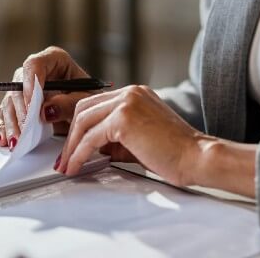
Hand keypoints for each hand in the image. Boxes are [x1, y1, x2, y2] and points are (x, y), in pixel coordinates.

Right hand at [0, 46, 94, 147]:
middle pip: (18, 85)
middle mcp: (36, 71)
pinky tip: (7, 140)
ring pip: (9, 102)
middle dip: (21, 110)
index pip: (34, 64)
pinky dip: (6, 129)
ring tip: (17, 141)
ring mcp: (25, 88)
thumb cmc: (89, 101)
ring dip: (12, 123)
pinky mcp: (18, 105)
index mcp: (54, 60)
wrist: (87, 114)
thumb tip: (45, 110)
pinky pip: (5, 115)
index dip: (30, 84)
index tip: (33, 106)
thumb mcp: (86, 101)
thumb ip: (68, 103)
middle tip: (26, 129)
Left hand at [55, 84, 213, 187]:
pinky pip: (91, 137)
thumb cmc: (175, 152)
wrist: (196, 156)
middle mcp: (130, 92)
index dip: (78, 126)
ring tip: (66, 166)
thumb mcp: (139, 139)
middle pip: (84, 108)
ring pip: (83, 121)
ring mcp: (127, 102)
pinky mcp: (124, 119)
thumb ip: (115, 138)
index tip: (70, 145)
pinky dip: (79, 153)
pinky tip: (76, 167)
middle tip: (64, 158)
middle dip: (70, 135)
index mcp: (135, 93)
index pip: (96, 104)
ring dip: (71, 146)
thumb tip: (92, 148)